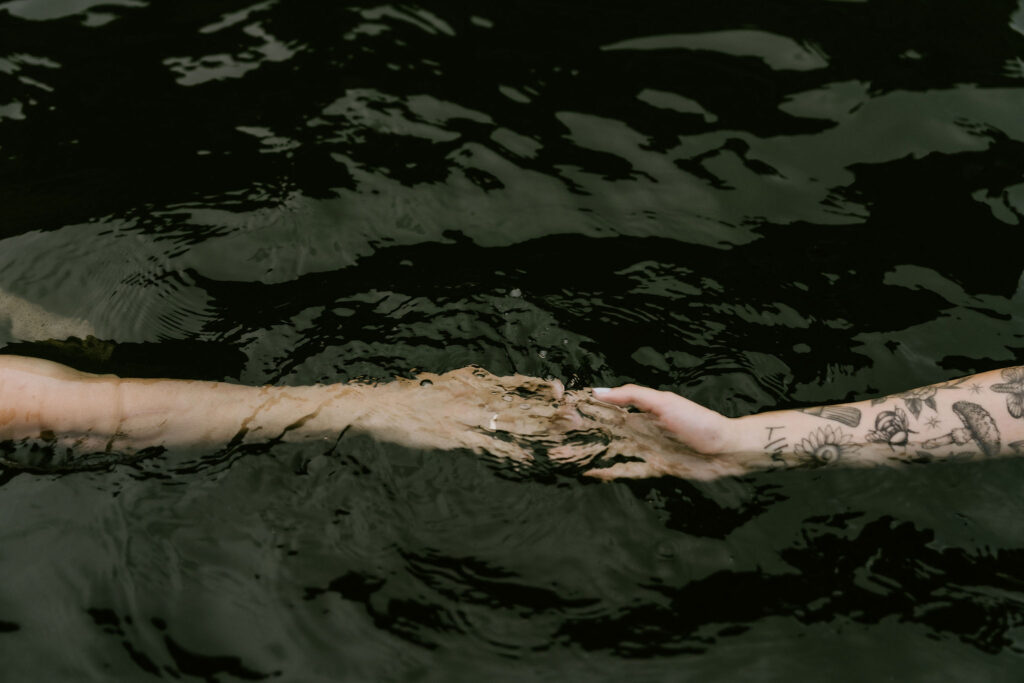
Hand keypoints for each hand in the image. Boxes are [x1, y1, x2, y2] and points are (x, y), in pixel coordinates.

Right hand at [356, 367, 580, 461]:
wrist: (382, 407)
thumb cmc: (414, 398)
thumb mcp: (449, 386)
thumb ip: (473, 389)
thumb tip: (495, 390)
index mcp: (474, 383)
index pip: (515, 384)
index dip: (540, 388)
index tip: (564, 391)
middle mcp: (474, 397)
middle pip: (520, 404)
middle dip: (550, 411)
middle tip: (577, 416)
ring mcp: (466, 417)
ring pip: (511, 424)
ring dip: (539, 431)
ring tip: (563, 436)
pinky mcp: (456, 436)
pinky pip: (488, 445)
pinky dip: (509, 451)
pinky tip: (527, 457)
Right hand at [579, 384, 742, 479]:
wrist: (727, 450)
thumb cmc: (697, 421)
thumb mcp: (663, 402)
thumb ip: (632, 395)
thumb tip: (598, 392)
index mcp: (641, 411)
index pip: (609, 408)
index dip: (589, 409)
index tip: (563, 410)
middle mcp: (640, 430)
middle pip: (607, 432)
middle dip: (584, 433)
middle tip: (556, 437)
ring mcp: (647, 451)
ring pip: (613, 451)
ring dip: (592, 453)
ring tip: (567, 455)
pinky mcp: (655, 469)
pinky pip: (628, 470)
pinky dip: (610, 471)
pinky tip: (593, 472)